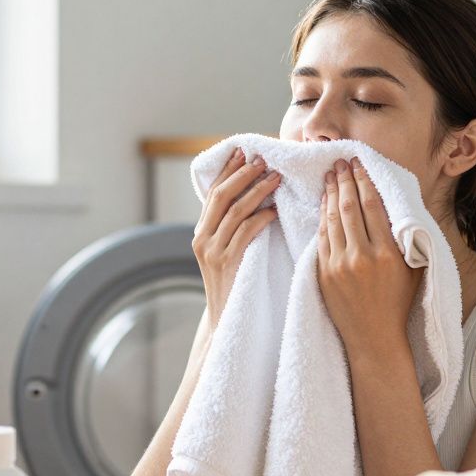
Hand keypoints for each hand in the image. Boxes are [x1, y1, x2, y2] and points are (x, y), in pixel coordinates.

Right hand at [193, 147, 280, 324]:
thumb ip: (234, 230)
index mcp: (201, 233)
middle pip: (221, 196)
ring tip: (275, 178)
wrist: (227, 323)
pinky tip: (274, 211)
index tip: (244, 152)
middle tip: (263, 159)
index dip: (229, 171)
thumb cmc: (236, 288)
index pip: (213, 193)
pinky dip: (260, 218)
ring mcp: (212, 251)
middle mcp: (202, 239)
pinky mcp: (226, 263)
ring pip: (234, 211)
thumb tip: (256, 200)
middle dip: (243, 175)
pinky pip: (245, 233)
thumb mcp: (229, 255)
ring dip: (257, 191)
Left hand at [318, 157, 422, 353]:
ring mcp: (339, 266)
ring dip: (330, 194)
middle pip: (349, 208)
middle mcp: (362, 258)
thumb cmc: (398, 302)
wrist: (374, 338)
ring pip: (332, 220)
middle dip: (344, 181)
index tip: (359, 165)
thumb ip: (406, 238)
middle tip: (340, 162)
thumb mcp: (412, 269)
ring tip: (329, 176)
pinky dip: (321, 217)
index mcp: (387, 254)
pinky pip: (321, 238)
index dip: (364, 182)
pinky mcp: (323, 274)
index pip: (372, 207)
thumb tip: (398, 204)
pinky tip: (322, 203)